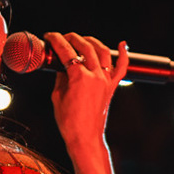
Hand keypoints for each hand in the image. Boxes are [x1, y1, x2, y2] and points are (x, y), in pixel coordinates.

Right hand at [46, 33, 128, 154]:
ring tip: (82, 39)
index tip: (50, 36)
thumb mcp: (57, 96)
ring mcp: (106, 81)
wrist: (85, 137)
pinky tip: (123, 44)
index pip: (66, 51)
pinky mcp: (111, 88)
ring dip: (92, 41)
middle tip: (63, 37)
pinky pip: (121, 68)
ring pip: (102, 52)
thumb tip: (62, 66)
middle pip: (85, 47)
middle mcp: (95, 76)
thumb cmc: (69, 121)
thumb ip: (61, 77)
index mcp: (79, 78)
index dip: (56, 40)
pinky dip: (123, 55)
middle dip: (72, 38)